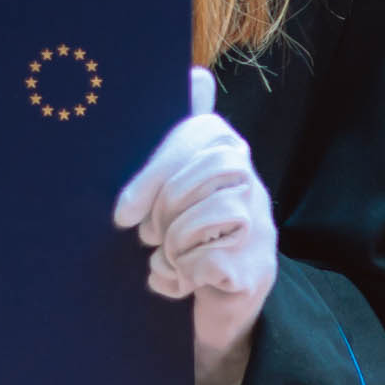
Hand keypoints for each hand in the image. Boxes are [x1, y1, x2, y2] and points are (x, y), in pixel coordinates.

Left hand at [113, 69, 277, 384]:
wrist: (212, 311)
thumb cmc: (184, 236)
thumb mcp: (173, 181)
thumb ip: (181, 131)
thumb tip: (196, 73)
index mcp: (228, 155)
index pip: (198, 135)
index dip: (154, 172)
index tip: (124, 211)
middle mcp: (252, 186)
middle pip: (196, 178)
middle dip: (162, 212)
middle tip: (150, 237)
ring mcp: (260, 228)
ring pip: (200, 221)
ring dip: (171, 249)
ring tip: (168, 260)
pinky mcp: (256, 270)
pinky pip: (207, 262)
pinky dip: (180, 278)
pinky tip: (181, 283)